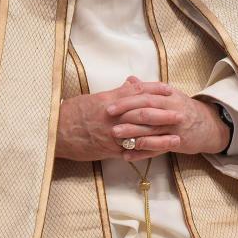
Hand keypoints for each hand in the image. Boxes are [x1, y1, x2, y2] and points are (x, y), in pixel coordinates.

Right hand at [55, 79, 181, 160]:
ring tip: (177, 138)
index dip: (154, 91)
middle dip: (163, 114)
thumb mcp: (94, 99)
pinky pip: (131, 151)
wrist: (55, 133)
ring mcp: (111, 135)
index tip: (169, 89)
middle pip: (142, 114)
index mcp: (108, 101)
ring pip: (140, 134)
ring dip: (160, 136)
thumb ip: (116, 93)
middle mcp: (112, 117)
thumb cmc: (72, 114)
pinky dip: (145, 151)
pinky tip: (159, 153)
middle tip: (181, 113)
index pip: (136, 93)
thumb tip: (132, 84)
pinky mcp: (108, 150)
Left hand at [108, 76, 230, 160]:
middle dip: (126, 115)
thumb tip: (129, 80)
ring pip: (151, 130)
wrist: (208, 125)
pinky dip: (141, 152)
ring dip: (131, 133)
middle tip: (109, 120)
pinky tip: (127, 155)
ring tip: (115, 136)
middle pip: (146, 111)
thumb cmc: (183, 108)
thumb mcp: (168, 95)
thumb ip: (148, 89)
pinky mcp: (177, 142)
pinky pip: (157, 148)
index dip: (126, 100)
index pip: (144, 96)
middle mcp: (171, 109)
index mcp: (167, 95)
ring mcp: (174, 127)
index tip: (110, 105)